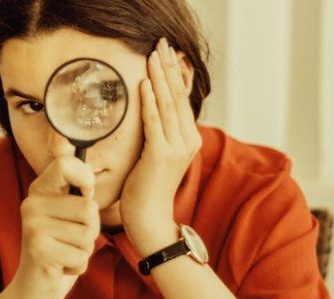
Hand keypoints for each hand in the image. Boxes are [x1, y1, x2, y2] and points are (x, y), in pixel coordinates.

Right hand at [11, 156, 100, 298]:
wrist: (34, 288)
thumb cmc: (60, 246)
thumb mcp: (66, 213)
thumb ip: (75, 186)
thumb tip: (63, 140)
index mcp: (40, 189)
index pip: (67, 164)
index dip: (86, 179)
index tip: (85, 196)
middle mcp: (32, 204)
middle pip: (88, 208)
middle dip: (91, 229)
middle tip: (71, 238)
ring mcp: (33, 226)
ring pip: (88, 233)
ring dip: (85, 249)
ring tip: (65, 251)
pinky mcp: (39, 250)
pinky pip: (82, 255)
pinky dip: (78, 265)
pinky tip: (61, 265)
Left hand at [120, 37, 201, 256]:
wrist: (150, 218)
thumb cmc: (148, 187)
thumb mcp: (159, 155)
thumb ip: (161, 133)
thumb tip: (153, 111)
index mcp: (189, 139)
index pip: (181, 100)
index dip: (173, 75)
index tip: (165, 54)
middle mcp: (188, 141)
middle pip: (178, 97)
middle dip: (168, 68)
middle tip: (161, 44)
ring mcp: (176, 148)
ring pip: (168, 105)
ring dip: (158, 78)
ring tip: (152, 56)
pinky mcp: (161, 155)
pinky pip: (155, 122)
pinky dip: (149, 102)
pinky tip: (144, 84)